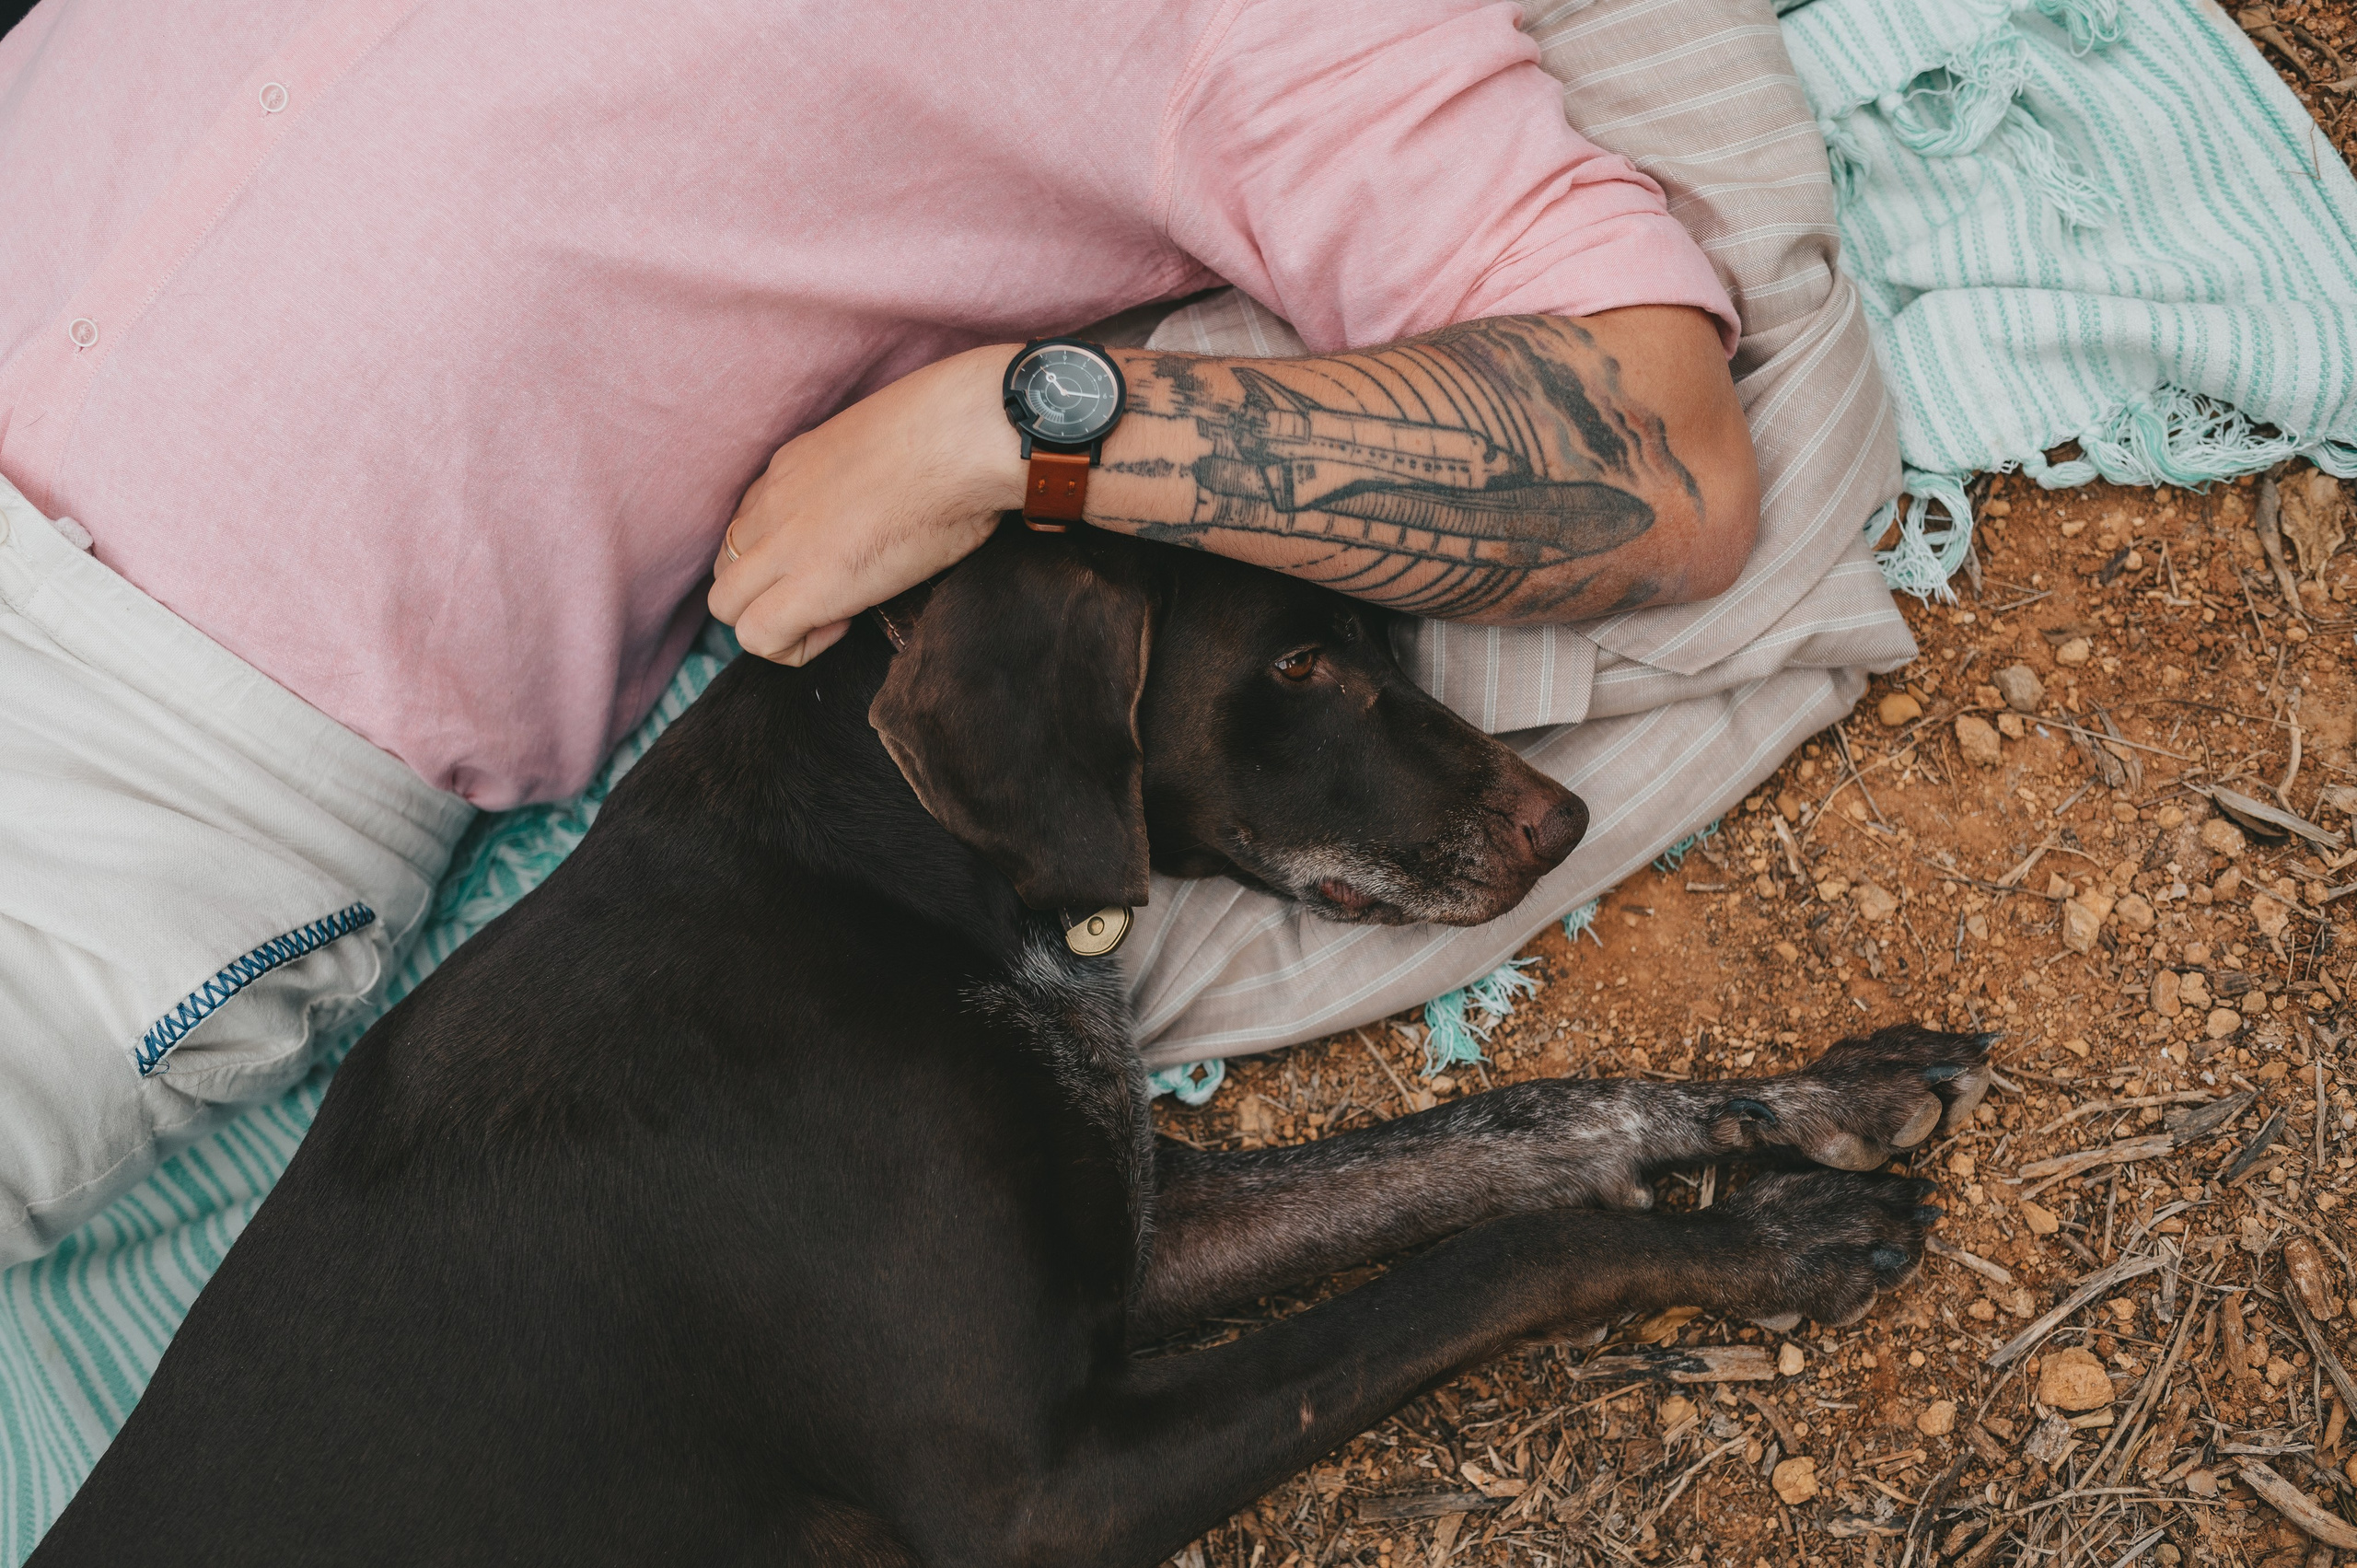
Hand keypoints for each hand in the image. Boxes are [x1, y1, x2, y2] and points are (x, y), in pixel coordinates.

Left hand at [710, 344, 1023, 664]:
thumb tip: (882, 501)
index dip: (783, 554)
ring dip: (770, 621)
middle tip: (824, 595)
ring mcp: (785, 542)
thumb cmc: (955, 433)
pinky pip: (758, 635)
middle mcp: (774, 502)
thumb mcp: (883, 443)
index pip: (750, 522)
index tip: (831, 557)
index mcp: (792, 464)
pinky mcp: (810, 584)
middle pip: (724, 565)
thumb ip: (861, 474)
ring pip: (725, 605)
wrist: (969, 437)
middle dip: (763, 592)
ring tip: (830, 617)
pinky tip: (840, 626)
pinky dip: (791, 646)